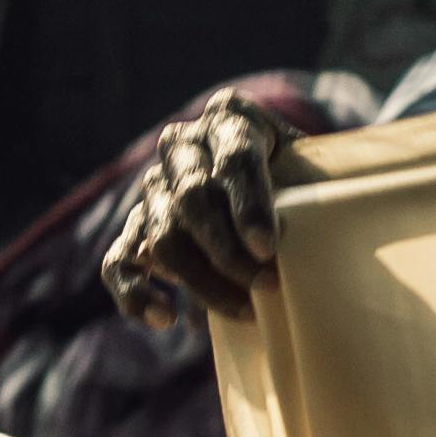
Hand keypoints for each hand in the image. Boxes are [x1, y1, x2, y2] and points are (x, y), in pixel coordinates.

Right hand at [102, 91, 293, 324]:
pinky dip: (135, 293)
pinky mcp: (137, 226)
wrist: (283, 179)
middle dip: (229, 250)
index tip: (269, 247)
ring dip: (200, 281)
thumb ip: (312, 193)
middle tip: (267, 285)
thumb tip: (314, 255)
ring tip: (244, 312)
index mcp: (231, 117)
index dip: (249, 204)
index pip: (234, 158)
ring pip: (161, 236)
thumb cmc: (309, 177)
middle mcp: (184, 145)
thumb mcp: (316, 169)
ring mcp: (156, 185)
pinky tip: (166, 318)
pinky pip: (119, 261)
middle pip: (193, 199)